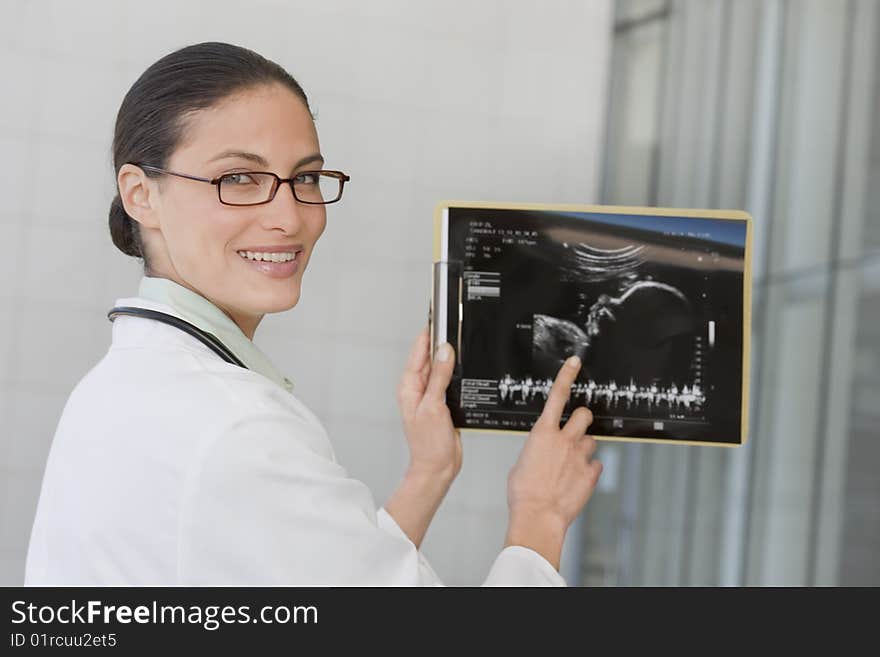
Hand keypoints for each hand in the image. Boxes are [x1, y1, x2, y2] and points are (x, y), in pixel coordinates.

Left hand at [396, 326, 461, 480]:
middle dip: (442, 343)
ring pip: (442, 369)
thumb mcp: (434, 406)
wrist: (437, 468)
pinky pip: (449, 382)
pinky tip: (466, 369)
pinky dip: (457, 374)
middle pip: (430, 358)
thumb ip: (439, 377)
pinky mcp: (442, 403)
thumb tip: (444, 352)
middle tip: (455, 327)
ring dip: (451, 359)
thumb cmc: (428, 444)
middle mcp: (418, 389)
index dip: (428, 334)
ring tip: (462, 343)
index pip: (418, 352)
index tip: (437, 319)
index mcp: (409, 386)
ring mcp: (430, 396)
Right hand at [504, 356, 602, 568]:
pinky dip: (588, 470)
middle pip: (584, 414)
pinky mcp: (591, 473)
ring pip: (592, 440)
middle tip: (576, 430)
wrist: (538, 515)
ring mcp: (580, 455)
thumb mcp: (521, 463)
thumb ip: (535, 451)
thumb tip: (540, 453)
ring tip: (571, 465)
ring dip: (584, 448)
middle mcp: (564, 439)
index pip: (557, 395)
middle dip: (582, 419)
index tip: (575, 363)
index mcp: (542, 433)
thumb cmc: (523, 493)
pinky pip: (595, 464)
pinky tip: (576, 481)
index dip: (567, 376)